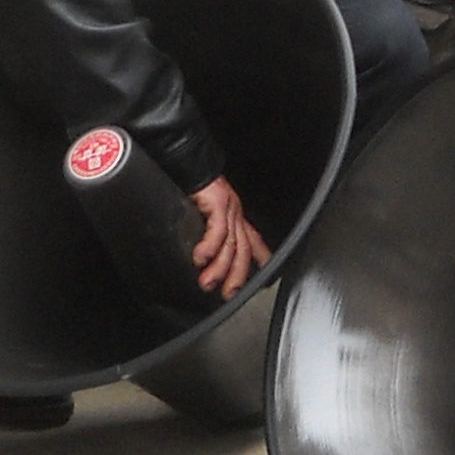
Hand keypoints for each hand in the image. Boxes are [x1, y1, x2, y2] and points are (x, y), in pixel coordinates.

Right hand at [188, 173, 269, 299]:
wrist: (190, 160)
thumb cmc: (196, 185)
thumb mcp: (205, 212)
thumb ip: (208, 230)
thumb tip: (201, 257)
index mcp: (235, 216)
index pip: (253, 242)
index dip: (261, 261)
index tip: (264, 282)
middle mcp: (236, 214)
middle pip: (244, 250)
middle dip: (237, 276)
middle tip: (228, 294)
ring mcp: (230, 208)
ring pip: (231, 244)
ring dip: (219, 268)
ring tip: (208, 283)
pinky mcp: (219, 202)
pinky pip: (217, 230)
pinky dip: (209, 247)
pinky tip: (200, 259)